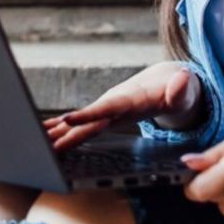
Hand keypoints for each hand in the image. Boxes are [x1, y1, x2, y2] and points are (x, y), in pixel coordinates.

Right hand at [42, 61, 200, 151]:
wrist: (169, 81)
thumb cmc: (179, 89)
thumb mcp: (186, 89)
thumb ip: (182, 88)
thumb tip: (181, 80)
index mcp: (130, 99)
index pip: (107, 107)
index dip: (88, 114)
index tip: (67, 119)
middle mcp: (114, 103)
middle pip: (87, 120)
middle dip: (64, 131)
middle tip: (42, 142)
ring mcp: (108, 110)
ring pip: (81, 123)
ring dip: (58, 132)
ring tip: (37, 141)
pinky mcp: (107, 116)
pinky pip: (83, 125)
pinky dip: (64, 130)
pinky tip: (48, 135)